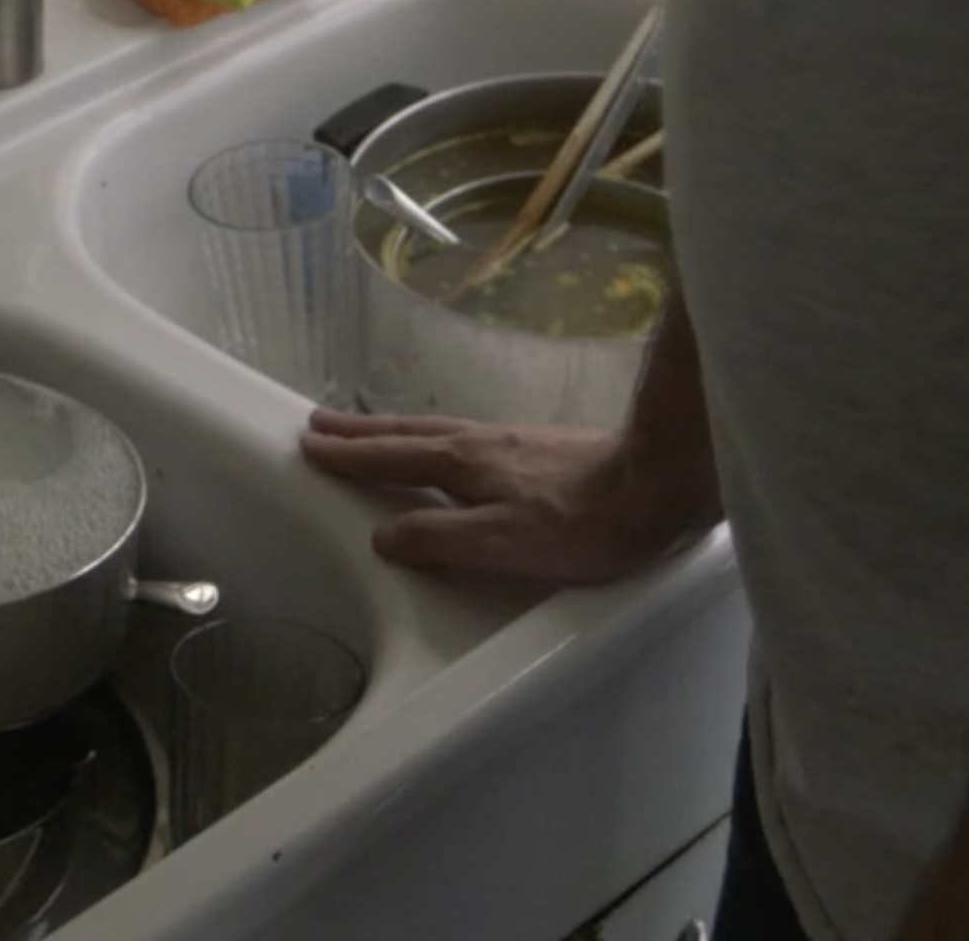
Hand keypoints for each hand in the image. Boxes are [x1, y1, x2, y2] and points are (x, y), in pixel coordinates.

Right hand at [298, 410, 715, 583]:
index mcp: (463, 464)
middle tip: (319, 423)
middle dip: (360, 431)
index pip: (391, 459)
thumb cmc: (581, 525)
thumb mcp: (500, 545)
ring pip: (434, 431)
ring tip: (364, 430)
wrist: (659, 483)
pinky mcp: (540, 448)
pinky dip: (431, 437)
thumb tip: (384, 536)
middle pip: (406, 433)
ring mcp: (511, 441)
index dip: (349, 456)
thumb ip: (438, 540)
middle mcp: (480, 442)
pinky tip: (445, 447)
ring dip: (391, 430)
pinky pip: (462, 437)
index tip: (309, 446)